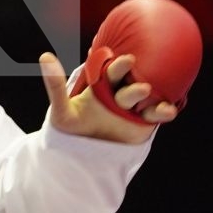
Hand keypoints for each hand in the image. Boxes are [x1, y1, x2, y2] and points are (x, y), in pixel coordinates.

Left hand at [40, 51, 175, 144]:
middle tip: (140, 87)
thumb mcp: (62, 112)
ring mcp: (135, 108)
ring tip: (154, 98)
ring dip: (153, 97)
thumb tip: (44, 55)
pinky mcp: (146, 123)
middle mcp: (121, 94)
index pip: (113, 72)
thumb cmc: (73, 130)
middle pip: (131, 87)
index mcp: (104, 86)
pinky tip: (168, 111)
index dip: (120, 66)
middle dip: (135, 87)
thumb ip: (55, 86)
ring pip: (148, 99)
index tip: (126, 61)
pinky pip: (157, 115)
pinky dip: (164, 111)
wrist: (83, 157)